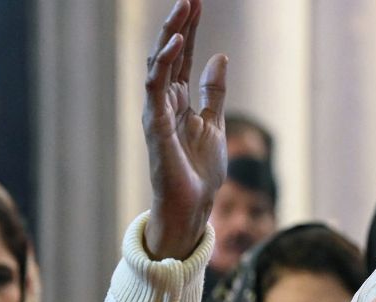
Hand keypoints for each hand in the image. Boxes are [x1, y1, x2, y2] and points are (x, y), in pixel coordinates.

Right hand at [142, 0, 227, 260]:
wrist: (193, 206)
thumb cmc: (200, 170)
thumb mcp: (214, 123)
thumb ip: (213, 91)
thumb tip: (220, 57)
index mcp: (177, 100)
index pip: (182, 56)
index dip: (190, 29)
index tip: (196, 2)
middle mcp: (163, 101)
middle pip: (168, 54)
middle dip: (179, 24)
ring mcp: (157, 112)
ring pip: (159, 64)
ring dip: (171, 35)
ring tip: (183, 9)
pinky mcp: (156, 126)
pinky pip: (155, 88)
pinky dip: (164, 64)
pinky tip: (177, 42)